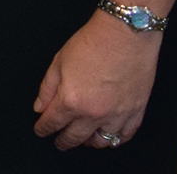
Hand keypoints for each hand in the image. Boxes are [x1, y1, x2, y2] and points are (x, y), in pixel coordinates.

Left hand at [33, 11, 160, 149]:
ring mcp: (117, 115)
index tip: (41, 130)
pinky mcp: (136, 112)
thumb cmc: (93, 43)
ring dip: (89, 143)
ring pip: (101, 142)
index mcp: (71, 100)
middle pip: (75, 138)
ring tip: (82, 139)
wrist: (125, 34)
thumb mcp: (58, 62)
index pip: (52, 123)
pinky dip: (115, 140)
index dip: (43, 129)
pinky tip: (108, 136)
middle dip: (63, 141)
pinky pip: (125, 136)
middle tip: (59, 142)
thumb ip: (47, 89)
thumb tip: (40, 107)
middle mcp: (94, 113)